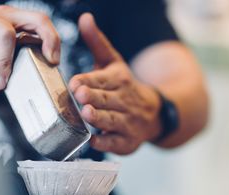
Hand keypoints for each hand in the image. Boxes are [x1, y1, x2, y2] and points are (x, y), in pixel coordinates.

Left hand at [69, 13, 161, 154]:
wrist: (154, 113)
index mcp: (119, 79)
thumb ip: (98, 43)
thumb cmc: (124, 87)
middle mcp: (124, 100)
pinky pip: (116, 143)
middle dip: (93, 97)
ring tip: (87, 114)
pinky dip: (106, 143)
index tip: (74, 82)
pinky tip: (93, 141)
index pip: (102, 79)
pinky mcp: (127, 141)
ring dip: (100, 118)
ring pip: (112, 120)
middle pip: (107, 99)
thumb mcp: (114, 63)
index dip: (88, 80)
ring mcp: (127, 122)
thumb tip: (85, 17)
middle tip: (79, 94)